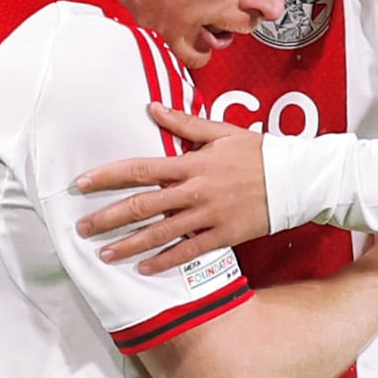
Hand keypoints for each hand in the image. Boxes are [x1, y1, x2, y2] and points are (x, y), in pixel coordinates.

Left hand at [77, 105, 269, 265]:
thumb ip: (184, 123)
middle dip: (108, 218)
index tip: (81, 184)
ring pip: (160, 233)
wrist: (296, 180)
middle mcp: (194, 190)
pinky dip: (165, 261)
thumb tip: (151, 108)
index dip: (107, 176)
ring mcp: (208, 215)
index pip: (139, 168)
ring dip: (129, 245)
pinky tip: (144, 269)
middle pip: (142, 205)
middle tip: (83, 229)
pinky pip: (188, 251)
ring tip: (104, 254)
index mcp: (191, 163)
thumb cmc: (258, 152)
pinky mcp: (223, 236)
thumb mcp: (221, 131)